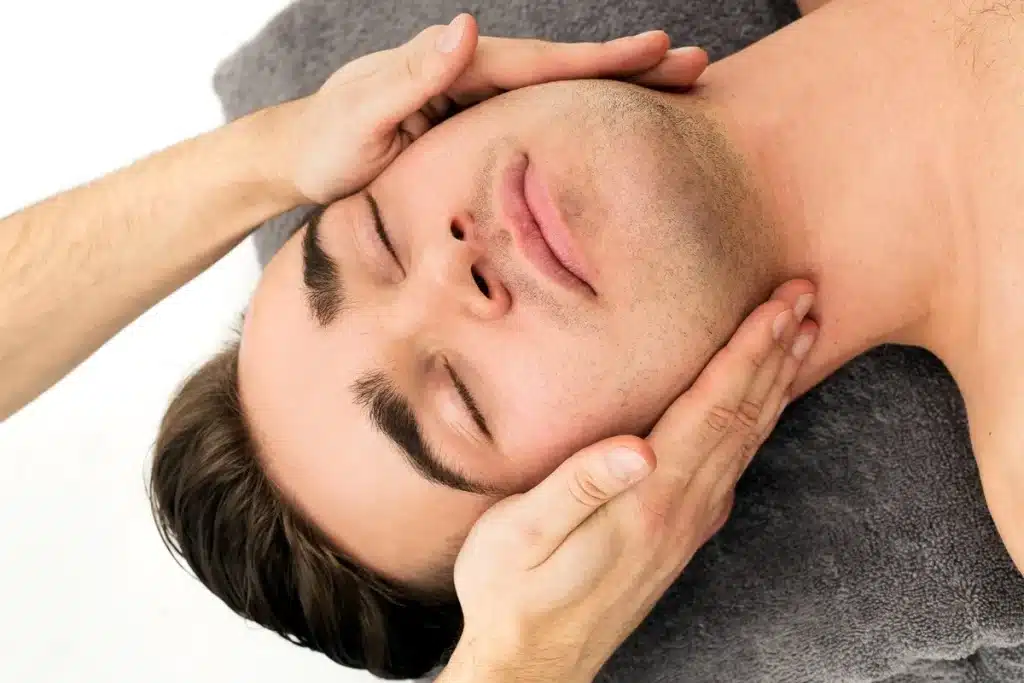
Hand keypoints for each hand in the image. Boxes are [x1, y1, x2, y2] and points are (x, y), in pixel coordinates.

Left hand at [285, 14, 708, 203]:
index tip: (659, 49)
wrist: (301, 156)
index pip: (541, 62)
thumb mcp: (362, 114)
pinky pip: (540, 115)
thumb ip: (411, 75)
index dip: (601, 60)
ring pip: (559, 90)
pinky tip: (610, 122)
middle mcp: (472, 72)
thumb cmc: (327, 144)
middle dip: (630, 66)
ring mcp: (475, 96)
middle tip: (696, 65)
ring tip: (674, 87)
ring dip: (618, 88)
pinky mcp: (473, 122)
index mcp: (456, 67)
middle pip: (563, 68)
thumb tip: (469, 27)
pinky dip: (582, 112)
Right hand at [442, 281, 817, 682]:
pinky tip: (761, 411)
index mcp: (646, 498)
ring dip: (776, 385)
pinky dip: (757, 426)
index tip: (780, 305)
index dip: (748, 352)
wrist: (533, 665)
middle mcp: (680, 510)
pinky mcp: (679, 538)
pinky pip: (735, 468)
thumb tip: (637, 446)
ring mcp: (686, 527)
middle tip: (806, 298)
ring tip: (801, 340)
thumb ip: (578, 487)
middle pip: (742, 418)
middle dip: (777, 353)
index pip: (711, 409)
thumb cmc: (512, 592)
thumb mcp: (522, 535)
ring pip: (746, 443)